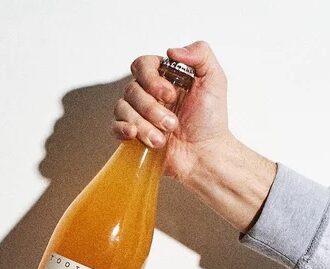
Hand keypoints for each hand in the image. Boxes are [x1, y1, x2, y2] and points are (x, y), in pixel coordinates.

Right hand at [112, 40, 228, 183]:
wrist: (204, 156)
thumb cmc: (211, 121)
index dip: (151, 79)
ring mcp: (139, 115)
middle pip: (131, 89)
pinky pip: (115, 126)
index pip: (142, 65)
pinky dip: (122, 129)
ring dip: (143, 124)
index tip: (170, 95)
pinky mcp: (133, 135)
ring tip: (162, 139)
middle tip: (172, 123)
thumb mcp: (215, 80)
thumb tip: (171, 51)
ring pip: (122, 108)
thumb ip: (200, 53)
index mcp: (165, 78)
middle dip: (151, 108)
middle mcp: (149, 94)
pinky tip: (133, 135)